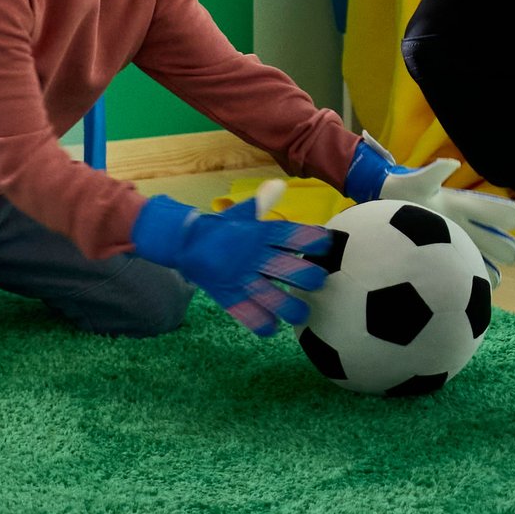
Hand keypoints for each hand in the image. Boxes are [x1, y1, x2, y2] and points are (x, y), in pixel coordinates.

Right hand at [131, 181, 332, 335]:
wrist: (186, 242)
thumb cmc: (223, 227)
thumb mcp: (242, 212)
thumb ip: (263, 201)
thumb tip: (280, 184)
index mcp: (258, 232)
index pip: (290, 234)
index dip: (312, 239)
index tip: (328, 244)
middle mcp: (252, 255)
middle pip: (285, 267)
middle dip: (306, 277)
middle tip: (319, 281)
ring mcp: (239, 277)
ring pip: (269, 295)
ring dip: (288, 307)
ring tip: (302, 315)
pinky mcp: (227, 294)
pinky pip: (245, 313)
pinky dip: (260, 323)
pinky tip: (273, 328)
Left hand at [343, 133, 514, 286]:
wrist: (383, 205)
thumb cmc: (402, 192)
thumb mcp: (418, 182)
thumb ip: (436, 172)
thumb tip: (454, 164)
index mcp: (466, 207)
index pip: (506, 213)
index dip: (511, 217)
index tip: (506, 221)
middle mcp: (470, 228)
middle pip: (509, 248)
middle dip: (508, 251)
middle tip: (493, 254)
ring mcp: (461, 246)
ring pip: (496, 268)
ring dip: (493, 270)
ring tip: (475, 274)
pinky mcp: (450, 262)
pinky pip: (474, 281)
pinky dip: (476, 285)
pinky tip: (461, 288)